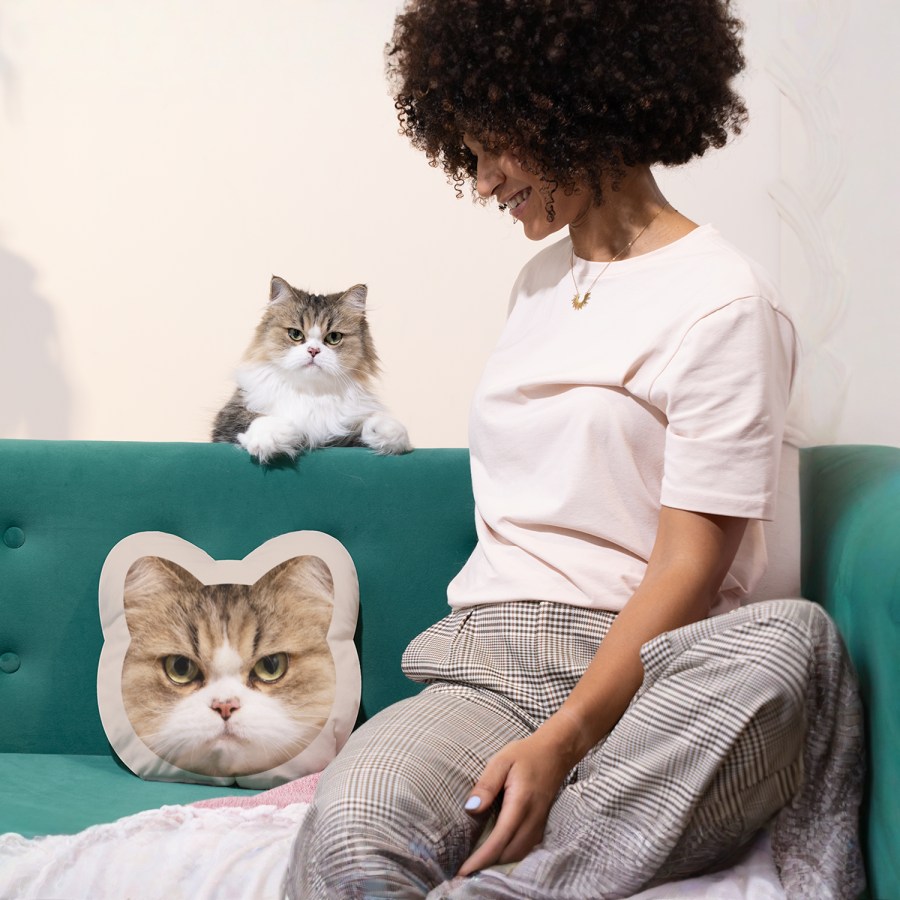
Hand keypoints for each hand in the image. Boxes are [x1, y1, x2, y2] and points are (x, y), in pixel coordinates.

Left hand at [457, 727, 576, 876]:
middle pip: (509, 853)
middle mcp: (532, 819)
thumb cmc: (526, 754)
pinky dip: (509, 855)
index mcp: (520, 803)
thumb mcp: (502, 760)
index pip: (499, 840)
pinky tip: (495, 852)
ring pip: (518, 854)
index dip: (481, 859)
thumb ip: (486, 784)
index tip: (463, 870)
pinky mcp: (540, 824)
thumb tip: (471, 809)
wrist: (556, 752)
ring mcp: (539, 823)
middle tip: (463, 868)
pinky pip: (525, 848)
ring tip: (476, 863)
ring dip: (498, 862)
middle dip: (487, 865)